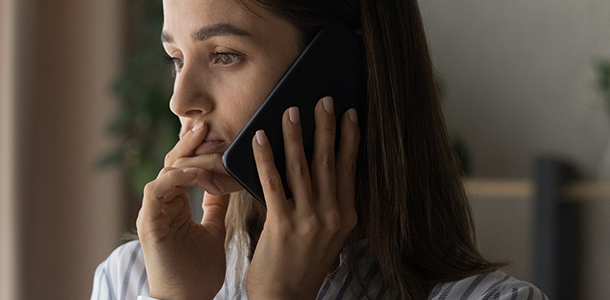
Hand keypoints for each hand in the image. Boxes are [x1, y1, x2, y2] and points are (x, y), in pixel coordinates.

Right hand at [137, 122, 234, 299]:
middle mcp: (161, 205)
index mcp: (175, 205)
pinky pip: (156, 190)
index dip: (199, 150)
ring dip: (187, 159)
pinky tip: (194, 173)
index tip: (218, 134)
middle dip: (190, 143)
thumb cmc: (198, 273)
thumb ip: (216, 206)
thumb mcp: (214, 230)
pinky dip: (174, 179)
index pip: (184, 167)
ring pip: (165, 172)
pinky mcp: (149, 224)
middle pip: (172, 163)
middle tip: (208, 125)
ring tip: (209, 150)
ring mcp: (153, 213)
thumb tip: (227, 182)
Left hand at [246, 97, 360, 298]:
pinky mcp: (282, 224)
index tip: (351, 113)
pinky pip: (272, 182)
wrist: (285, 299)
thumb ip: (327, 205)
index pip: (349, 168)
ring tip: (290, 110)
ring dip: (295, 135)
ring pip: (302, 167)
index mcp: (346, 216)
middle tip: (323, 99)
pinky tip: (259, 138)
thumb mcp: (327, 236)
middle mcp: (332, 216)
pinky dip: (266, 157)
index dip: (350, 138)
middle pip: (329, 161)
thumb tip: (322, 168)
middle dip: (326, 127)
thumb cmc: (301, 265)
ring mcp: (308, 220)